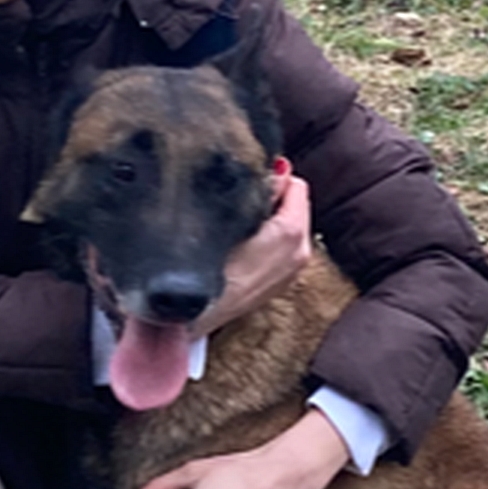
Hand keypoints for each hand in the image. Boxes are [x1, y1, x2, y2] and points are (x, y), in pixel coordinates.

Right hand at [192, 163, 312, 338]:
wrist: (188, 318)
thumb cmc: (201, 270)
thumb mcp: (228, 218)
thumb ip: (258, 189)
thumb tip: (276, 170)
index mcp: (291, 234)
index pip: (294, 183)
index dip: (268, 177)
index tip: (244, 183)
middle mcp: (299, 252)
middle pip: (294, 203)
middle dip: (272, 197)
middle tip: (238, 203)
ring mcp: (292, 270)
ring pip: (288, 223)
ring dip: (268, 217)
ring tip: (236, 224)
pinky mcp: (282, 281)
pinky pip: (282, 244)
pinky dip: (268, 237)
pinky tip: (241, 244)